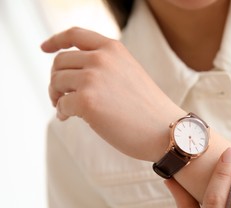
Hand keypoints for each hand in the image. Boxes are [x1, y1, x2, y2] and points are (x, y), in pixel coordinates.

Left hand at [41, 27, 184, 160]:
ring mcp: (93, 78)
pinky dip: (62, 112)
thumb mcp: (128, 74)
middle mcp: (101, 58)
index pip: (75, 35)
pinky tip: (70, 119)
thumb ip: (104, 67)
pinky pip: (61, 104)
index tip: (45, 48)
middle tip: (60, 97)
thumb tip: (70, 75)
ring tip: (65, 109)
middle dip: (56, 80)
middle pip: (60, 62)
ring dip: (56, 96)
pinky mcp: (87, 101)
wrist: (166, 130)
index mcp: (113, 49)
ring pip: (56, 81)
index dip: (56, 41)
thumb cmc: (148, 109)